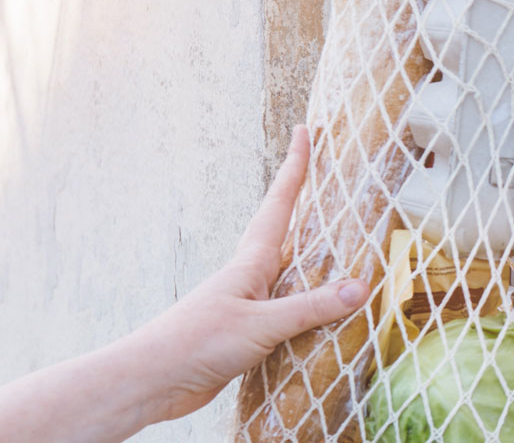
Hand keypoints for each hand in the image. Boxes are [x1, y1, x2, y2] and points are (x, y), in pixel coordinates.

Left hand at [124, 126, 367, 424]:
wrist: (151, 381)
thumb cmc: (196, 343)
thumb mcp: (261, 324)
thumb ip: (311, 307)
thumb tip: (361, 286)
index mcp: (251, 263)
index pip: (279, 204)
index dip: (295, 167)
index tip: (306, 131)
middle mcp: (249, 277)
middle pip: (284, 230)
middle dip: (304, 202)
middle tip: (325, 175)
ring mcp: (246, 305)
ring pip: (287, 272)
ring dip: (309, 255)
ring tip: (337, 242)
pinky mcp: (245, 335)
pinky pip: (286, 310)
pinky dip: (307, 305)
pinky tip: (322, 316)